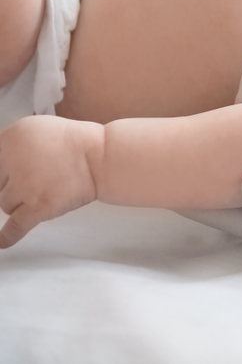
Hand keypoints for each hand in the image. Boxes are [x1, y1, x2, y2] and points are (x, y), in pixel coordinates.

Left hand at [0, 116, 103, 247]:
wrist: (102, 157)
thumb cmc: (80, 143)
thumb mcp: (38, 129)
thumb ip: (16, 145)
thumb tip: (2, 165)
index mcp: (11, 138)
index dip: (6, 171)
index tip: (7, 179)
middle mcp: (12, 161)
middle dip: (16, 185)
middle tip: (39, 179)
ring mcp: (24, 186)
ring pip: (6, 204)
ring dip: (23, 202)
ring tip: (47, 191)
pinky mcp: (37, 206)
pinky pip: (15, 226)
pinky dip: (8, 235)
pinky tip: (2, 242)